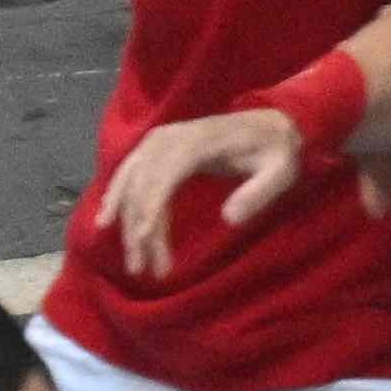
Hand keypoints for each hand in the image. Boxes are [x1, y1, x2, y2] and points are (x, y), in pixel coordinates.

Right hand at [94, 105, 309, 278]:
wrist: (265, 123)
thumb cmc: (275, 151)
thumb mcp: (281, 172)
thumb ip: (259, 193)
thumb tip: (229, 221)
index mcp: (195, 143)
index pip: (163, 176)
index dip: (151, 207)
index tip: (144, 239)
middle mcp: (166, 139)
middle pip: (141, 186)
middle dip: (137, 228)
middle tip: (142, 268)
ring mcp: (156, 142)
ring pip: (130, 184)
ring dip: (126, 222)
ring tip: (132, 260)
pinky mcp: (154, 149)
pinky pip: (129, 176)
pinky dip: (118, 200)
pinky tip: (108, 221)